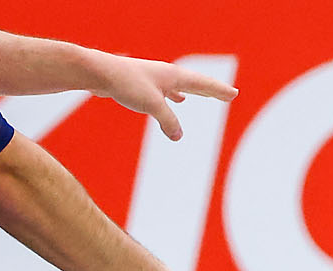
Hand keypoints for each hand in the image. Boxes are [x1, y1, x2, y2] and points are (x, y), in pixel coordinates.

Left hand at [91, 54, 236, 140]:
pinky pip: (166, 91)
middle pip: (195, 84)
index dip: (219, 91)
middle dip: (211, 91)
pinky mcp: (143, 84)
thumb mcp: (153, 105)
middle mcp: (166, 75)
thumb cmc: (127, 84)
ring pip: (181, 86)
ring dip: (194, 92)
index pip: (203, 84)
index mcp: (174, 76)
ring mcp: (155, 78)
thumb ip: (168, 122)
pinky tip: (176, 100)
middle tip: (227, 95)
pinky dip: (175, 96)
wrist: (99, 72)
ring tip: (204, 96)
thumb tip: (178, 137)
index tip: (234, 94)